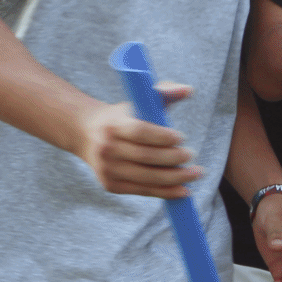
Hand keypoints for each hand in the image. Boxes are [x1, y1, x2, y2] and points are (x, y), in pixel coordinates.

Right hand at [74, 83, 200, 197]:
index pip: (140, 132)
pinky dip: (165, 192)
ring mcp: (108, 169)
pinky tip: (183, 190)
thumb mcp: (138, 101)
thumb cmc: (123, 116)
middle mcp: (107, 149)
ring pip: (147, 177)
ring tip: (195, 174)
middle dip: (174, 158)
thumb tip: (188, 90)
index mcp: (114, 125)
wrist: (86, 134)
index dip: (163, 136)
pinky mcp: (111, 185)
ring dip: (175, 178)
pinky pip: (142, 190)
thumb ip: (164, 93)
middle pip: (146, 157)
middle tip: (192, 155)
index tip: (182, 137)